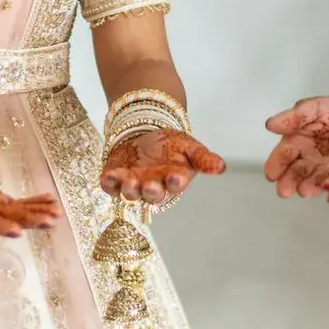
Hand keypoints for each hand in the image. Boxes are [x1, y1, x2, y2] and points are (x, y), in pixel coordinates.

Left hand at [100, 129, 224, 204]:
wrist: (147, 134)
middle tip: (150, 186)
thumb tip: (221, 166)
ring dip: (128, 188)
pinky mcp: (115, 178)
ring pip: (130, 192)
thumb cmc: (172, 146)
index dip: (175, 183)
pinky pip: (110, 185)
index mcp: (173, 180)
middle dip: (150, 191)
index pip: (175, 185)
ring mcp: (133, 184)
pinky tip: (106, 176)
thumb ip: (204, 159)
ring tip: (128, 180)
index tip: (176, 177)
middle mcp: (153, 186)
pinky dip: (108, 182)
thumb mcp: (190, 148)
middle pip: (151, 194)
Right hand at [263, 97, 328, 197]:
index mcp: (296, 143)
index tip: (271, 174)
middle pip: (295, 172)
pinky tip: (328, 192)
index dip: (275, 165)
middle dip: (288, 182)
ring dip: (307, 187)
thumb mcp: (316, 107)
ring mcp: (325, 171)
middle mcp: (307, 160)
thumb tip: (269, 125)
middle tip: (284, 191)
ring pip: (313, 180)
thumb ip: (296, 116)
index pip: (283, 155)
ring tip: (303, 191)